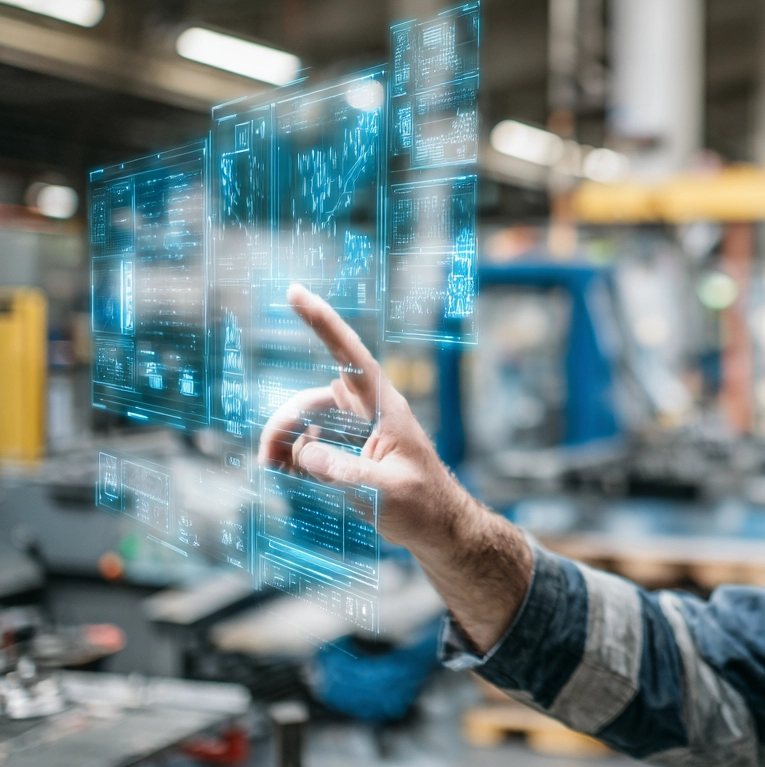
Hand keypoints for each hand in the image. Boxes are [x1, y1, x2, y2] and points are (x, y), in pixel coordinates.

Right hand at [256, 283, 468, 547]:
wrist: (439, 528)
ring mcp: (357, 429)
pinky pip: (311, 441)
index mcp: (385, 408)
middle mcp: (368, 411)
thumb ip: (344, 472)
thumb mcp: (384, 491)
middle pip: (312, 400)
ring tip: (274, 470)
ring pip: (306, 420)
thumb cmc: (423, 506)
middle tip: (267, 460)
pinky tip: (289, 474)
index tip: (295, 292)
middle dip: (284, 423)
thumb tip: (304, 452)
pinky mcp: (349, 449)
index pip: (350, 356)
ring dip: (285, 442)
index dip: (323, 323)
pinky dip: (295, 455)